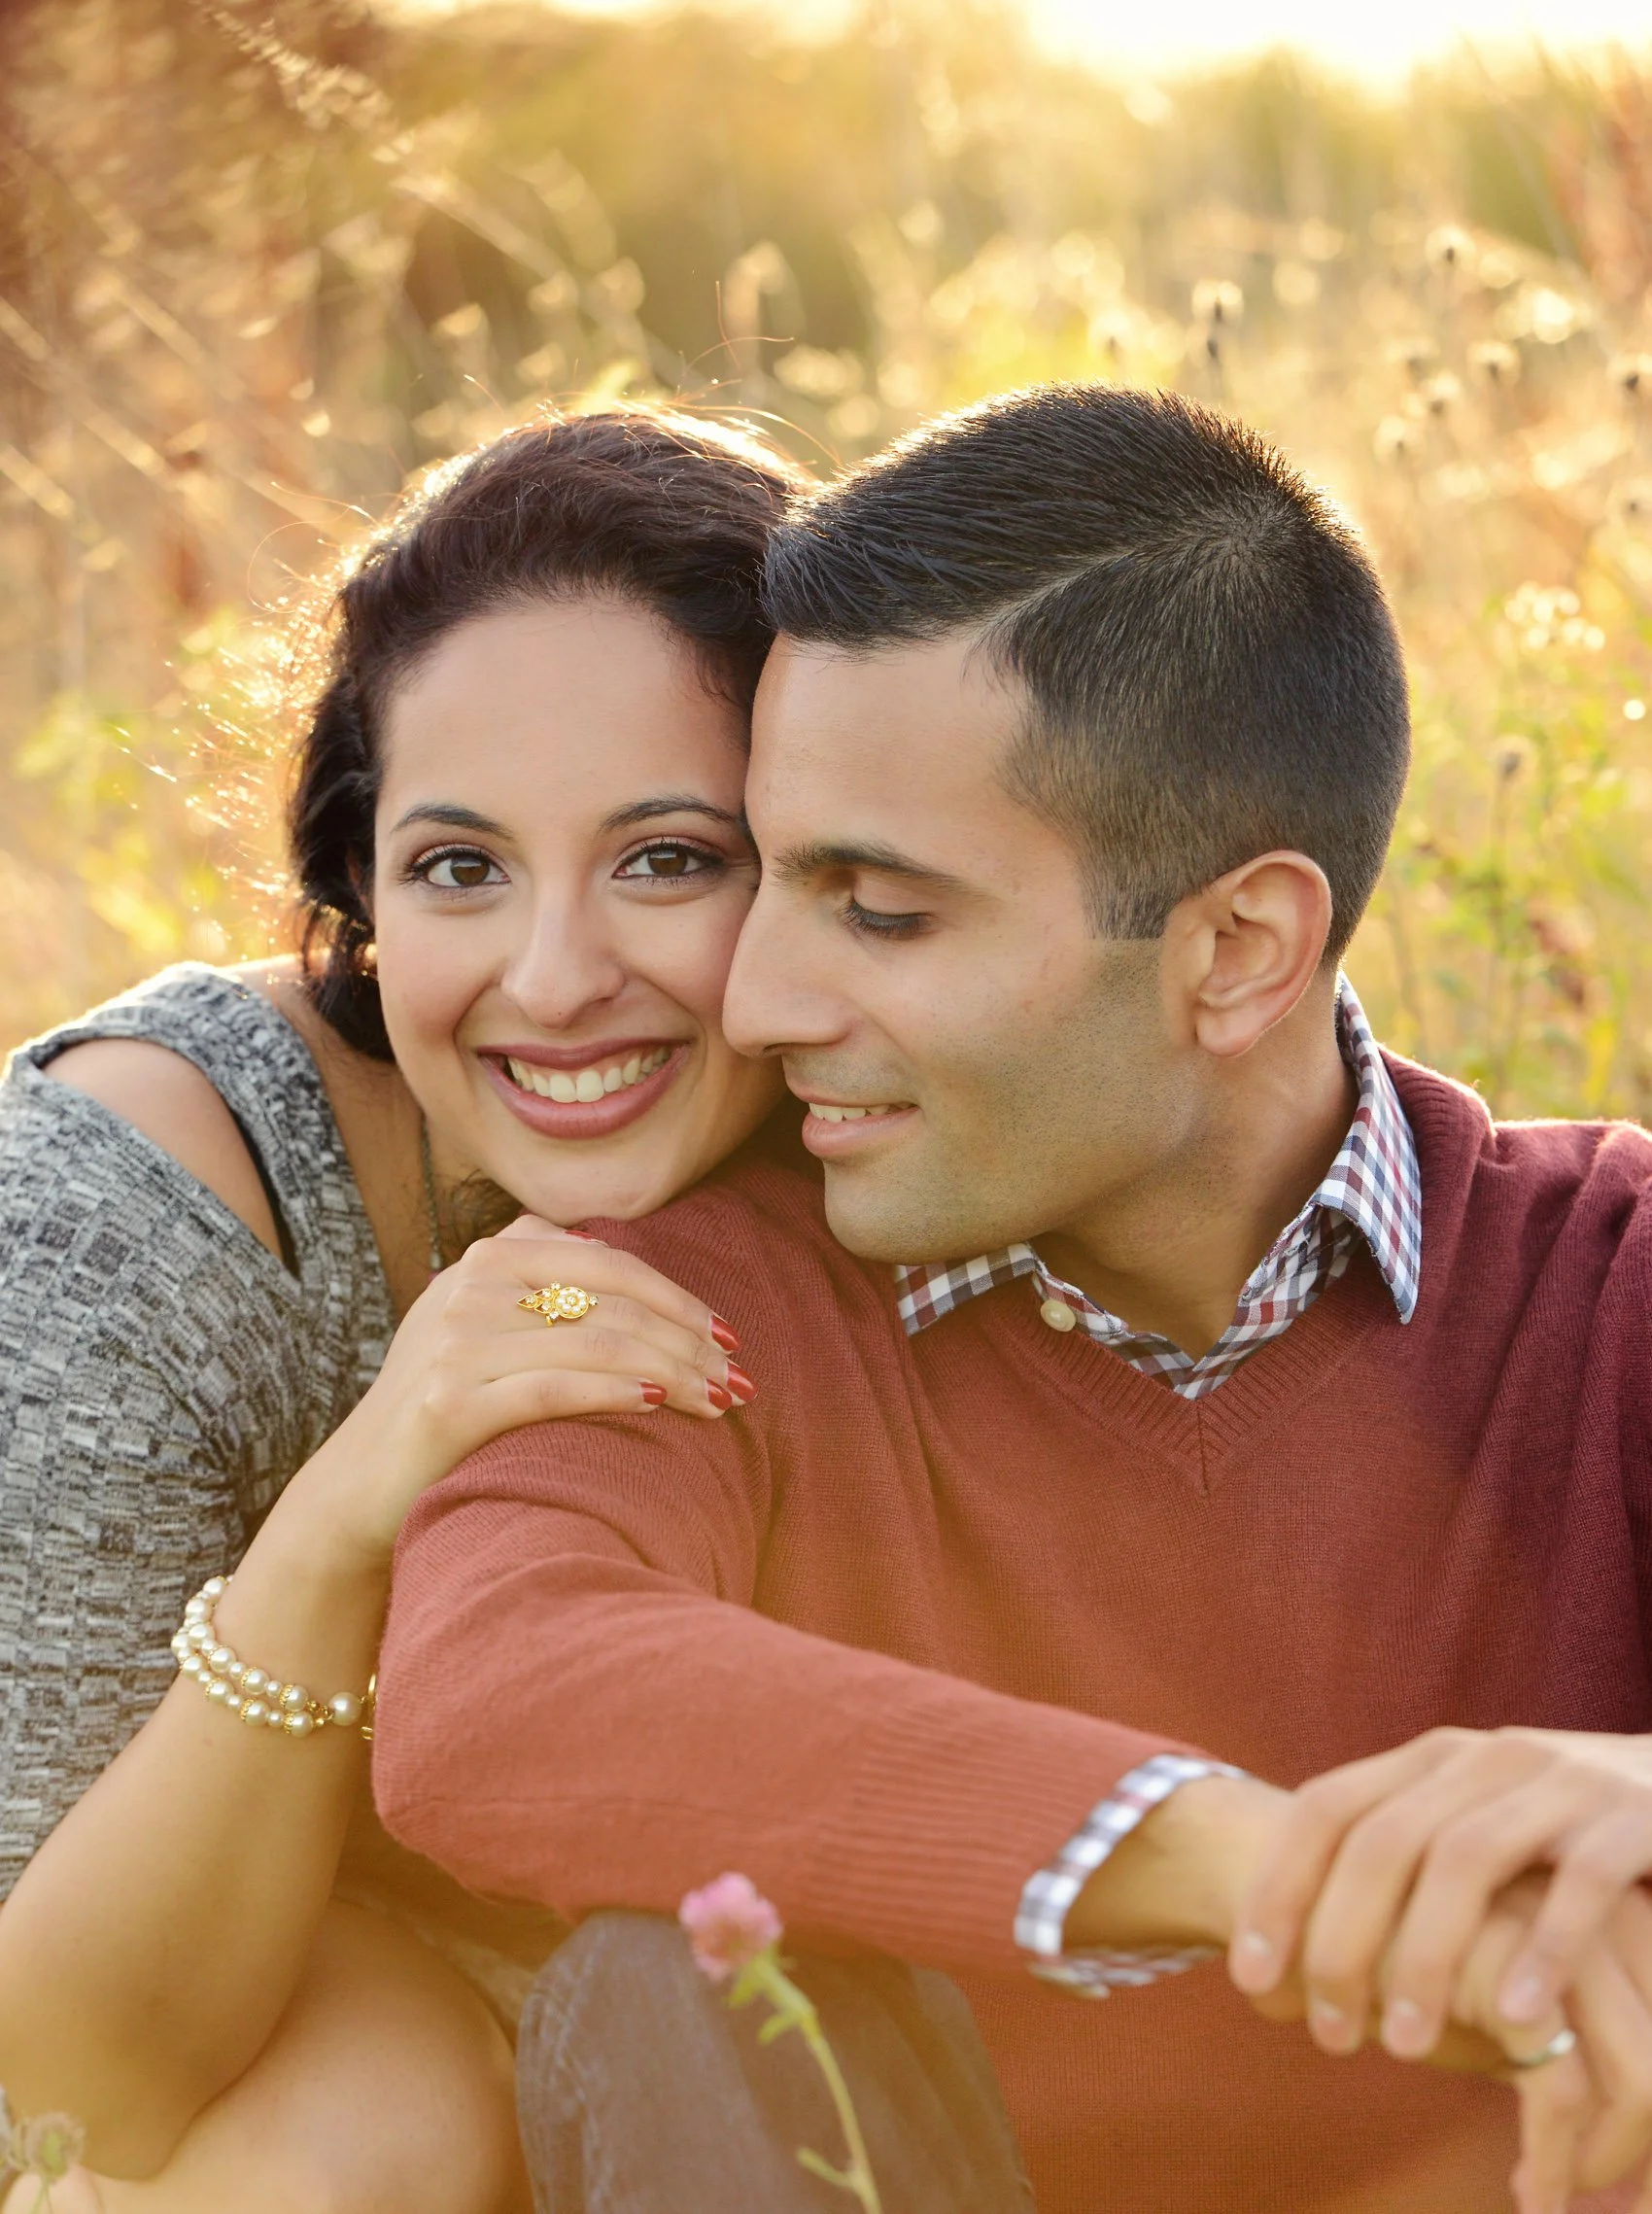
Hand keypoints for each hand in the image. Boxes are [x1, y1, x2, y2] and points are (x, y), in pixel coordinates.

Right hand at [305, 1214, 745, 1557]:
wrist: (362, 1486)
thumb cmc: (448, 1405)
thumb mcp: (487, 1324)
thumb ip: (546, 1284)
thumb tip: (642, 1277)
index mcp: (492, 1255)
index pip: (611, 1263)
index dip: (679, 1299)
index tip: (728, 1338)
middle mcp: (471, 1284)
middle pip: (613, 1303)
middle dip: (688, 1342)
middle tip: (738, 1381)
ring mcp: (457, 1340)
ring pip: (596, 1342)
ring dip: (672, 1373)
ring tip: (717, 1403)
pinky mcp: (448, 1401)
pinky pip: (554, 1388)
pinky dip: (614, 1393)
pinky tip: (656, 1403)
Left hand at [1227, 1727, 1651, 2057]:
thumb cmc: (1564, 1831)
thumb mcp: (1475, 1819)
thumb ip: (1403, 1857)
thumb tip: (1298, 1952)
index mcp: (1434, 1758)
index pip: (1327, 1808)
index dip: (1279, 1888)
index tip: (1248, 1978)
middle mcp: (1486, 1758)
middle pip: (1385, 1842)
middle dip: (1343, 1941)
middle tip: (1327, 2034)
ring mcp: (1562, 1783)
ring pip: (1468, 1862)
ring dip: (1427, 1956)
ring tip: (1403, 2046)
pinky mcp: (1635, 1820)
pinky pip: (1582, 1884)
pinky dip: (1544, 1950)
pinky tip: (1517, 2019)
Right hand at [1430, 1883, 1651, 2213]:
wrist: (1295, 1895)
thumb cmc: (1402, 1955)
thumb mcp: (1500, 1998)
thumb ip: (1568, 2040)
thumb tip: (1634, 2161)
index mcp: (1612, 1910)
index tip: (1641, 2192)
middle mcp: (1600, 1914)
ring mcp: (1556, 1938)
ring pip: (1643, 2086)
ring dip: (1612, 2166)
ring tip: (1560, 2206)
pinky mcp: (1504, 1975)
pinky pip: (1563, 2096)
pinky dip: (1553, 2165)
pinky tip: (1528, 2199)